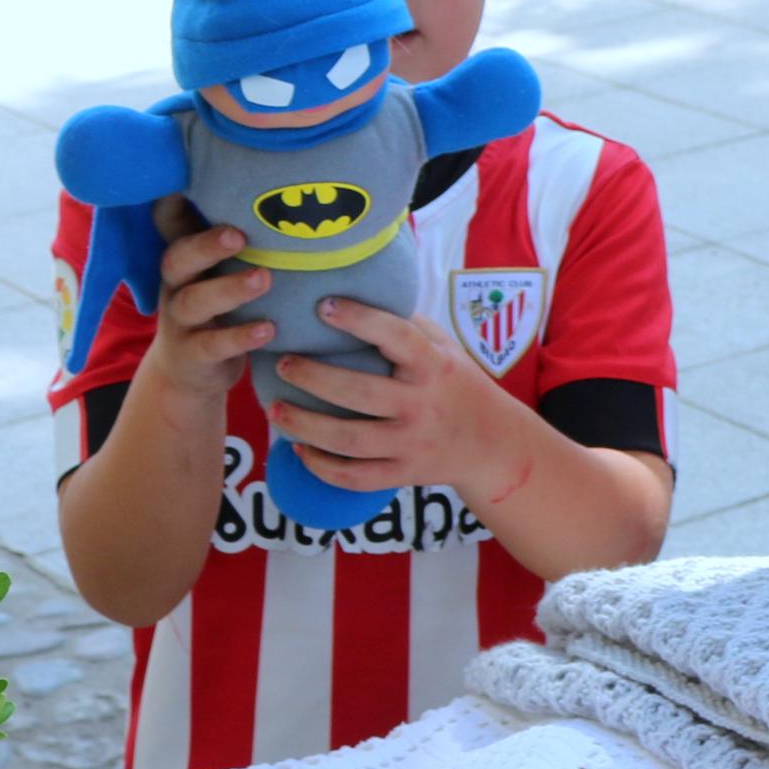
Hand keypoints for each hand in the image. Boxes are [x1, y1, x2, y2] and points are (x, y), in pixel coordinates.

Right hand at [127, 206, 271, 413]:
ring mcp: (180, 321)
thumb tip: (287, 187)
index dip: (173, 202)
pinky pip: (213, 345)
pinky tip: (268, 329)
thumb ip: (238, 236)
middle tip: (238, 235)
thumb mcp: (219, 268)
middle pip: (177, 258)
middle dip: (205, 245)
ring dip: (229, 289)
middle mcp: (176, 284)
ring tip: (264, 279)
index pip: (170, 223)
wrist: (190, 371)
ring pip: (195, 301)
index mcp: (184, 256)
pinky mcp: (193, 354)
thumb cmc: (218, 303)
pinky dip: (240, 337)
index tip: (190, 176)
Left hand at [268, 295, 551, 507]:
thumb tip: (357, 291)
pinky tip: (298, 450)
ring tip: (275, 409)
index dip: (360, 320)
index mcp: (435, 366)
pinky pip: (354, 477)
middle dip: (313, 377)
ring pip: (348, 440)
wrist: (494, 444)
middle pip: (358, 393)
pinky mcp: (403, 474)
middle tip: (282, 363)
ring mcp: (412, 444)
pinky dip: (321, 466)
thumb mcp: (447, 348)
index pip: (397, 337)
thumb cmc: (459, 385)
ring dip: (304, 425)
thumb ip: (408, 326)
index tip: (324, 306)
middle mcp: (423, 405)